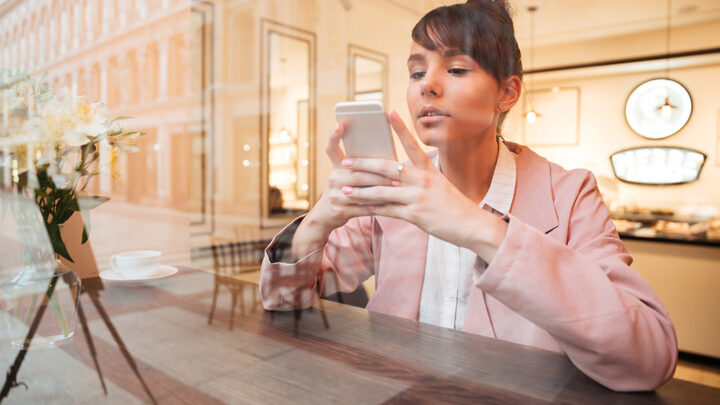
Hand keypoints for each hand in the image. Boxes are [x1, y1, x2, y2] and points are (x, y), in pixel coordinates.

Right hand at [291, 123, 394, 258]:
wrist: (325, 216)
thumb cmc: (344, 191)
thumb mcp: (346, 176)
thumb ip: (360, 167)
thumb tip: (386, 157)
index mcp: (336, 168)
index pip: (331, 149)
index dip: (333, 137)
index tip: (340, 124)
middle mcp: (333, 179)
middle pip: (356, 173)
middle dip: (377, 173)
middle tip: (397, 171)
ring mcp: (334, 196)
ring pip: (360, 191)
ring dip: (380, 189)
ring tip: (397, 187)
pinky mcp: (340, 211)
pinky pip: (362, 208)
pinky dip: (377, 207)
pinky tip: (390, 205)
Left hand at [340, 111, 506, 258]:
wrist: (472, 225)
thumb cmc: (454, 206)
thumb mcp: (439, 185)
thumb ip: (419, 180)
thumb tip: (398, 177)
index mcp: (428, 169)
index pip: (412, 144)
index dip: (400, 128)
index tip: (389, 112)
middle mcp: (422, 179)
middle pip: (386, 167)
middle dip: (363, 164)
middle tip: (346, 161)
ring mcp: (417, 197)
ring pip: (381, 190)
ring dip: (359, 190)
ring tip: (344, 188)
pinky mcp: (414, 214)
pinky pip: (387, 210)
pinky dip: (372, 208)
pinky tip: (360, 206)